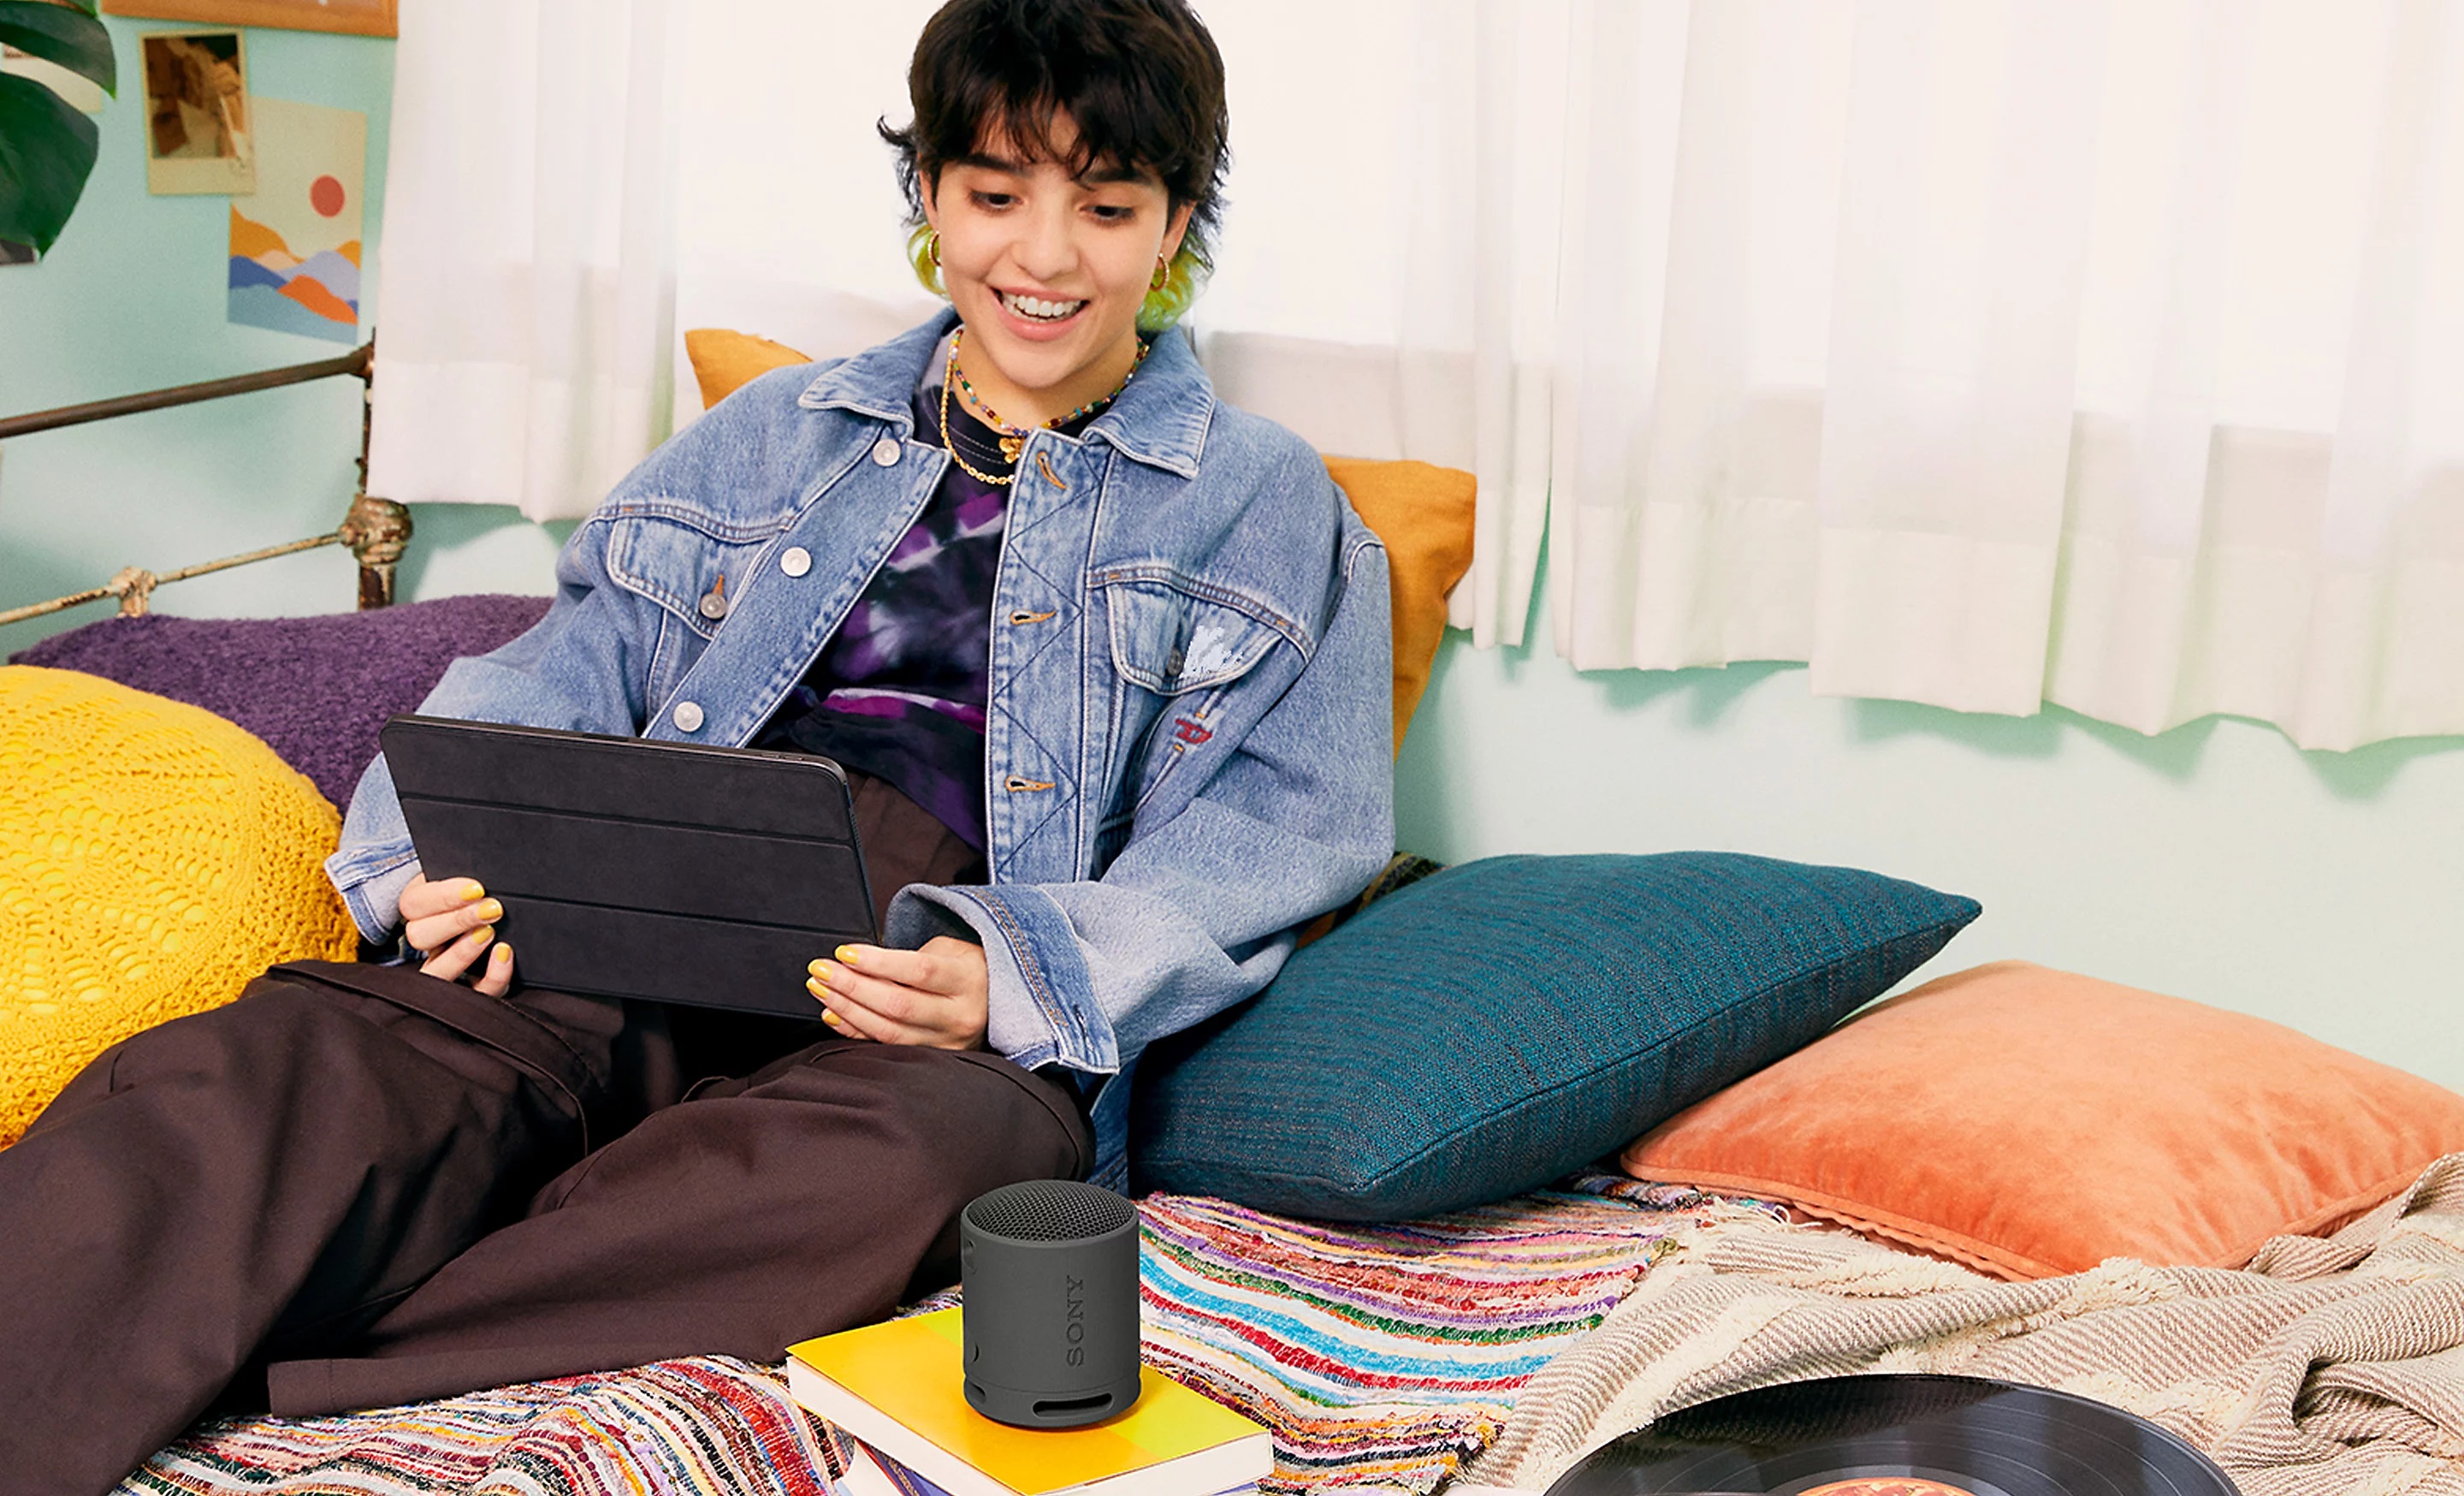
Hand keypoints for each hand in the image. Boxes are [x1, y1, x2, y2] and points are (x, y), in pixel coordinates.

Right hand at [400, 874, 513, 996]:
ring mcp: (442, 966)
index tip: (476, 888)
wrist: (489, 909)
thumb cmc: (476, 889)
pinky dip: (491, 978)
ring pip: (435, 973)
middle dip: (457, 922)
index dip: (444, 897)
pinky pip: (474, 993)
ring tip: (491, 934)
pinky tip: (504, 955)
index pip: (414, 903)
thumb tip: (482, 880)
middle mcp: (424, 939)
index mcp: (417, 906)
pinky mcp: (470, 987)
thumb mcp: (464, 874)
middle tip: (491, 909)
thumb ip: (466, 871)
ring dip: (462, 954)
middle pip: (420, 937)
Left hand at [807, 938, 988, 1049]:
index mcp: (967, 980)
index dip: (877, 963)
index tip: (844, 953)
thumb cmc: (967, 968)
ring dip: (848, 1010)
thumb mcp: (949, 950)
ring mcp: (948, 1042)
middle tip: (821, 971)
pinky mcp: (935, 1059)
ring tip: (820, 990)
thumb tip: (857, 966)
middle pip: (898, 1005)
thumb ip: (909, 959)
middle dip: (852, 987)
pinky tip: (834, 1015)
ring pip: (889, 1032)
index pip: (918, 971)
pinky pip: (888, 1047)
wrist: (999, 1000)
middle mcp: (960, 1015)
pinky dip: (857, 1031)